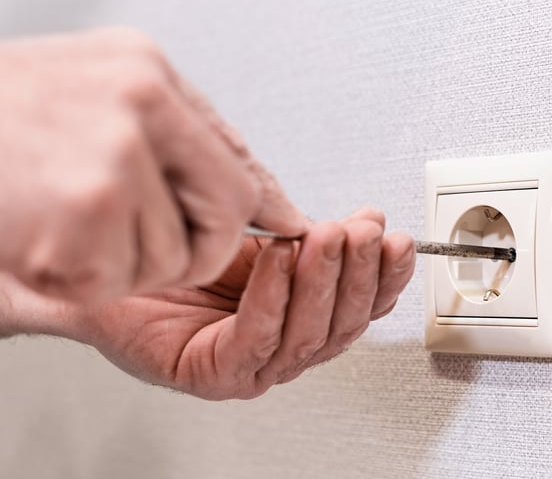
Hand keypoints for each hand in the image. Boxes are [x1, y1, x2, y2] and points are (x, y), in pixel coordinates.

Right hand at [0, 28, 305, 299]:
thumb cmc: (4, 115)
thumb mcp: (103, 96)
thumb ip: (190, 140)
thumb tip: (271, 200)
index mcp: (149, 76)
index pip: (238, 162)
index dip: (253, 209)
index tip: (277, 231)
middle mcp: (141, 107)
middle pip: (226, 213)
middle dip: (198, 247)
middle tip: (144, 241)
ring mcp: (113, 158)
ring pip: (173, 257)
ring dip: (127, 263)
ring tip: (70, 224)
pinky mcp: (82, 212)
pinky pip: (118, 279)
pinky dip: (83, 278)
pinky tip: (44, 239)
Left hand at [68, 208, 414, 399]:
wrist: (111, 271)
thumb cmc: (185, 256)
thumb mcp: (264, 234)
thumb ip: (311, 233)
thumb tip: (367, 221)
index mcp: (301, 317)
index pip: (361, 308)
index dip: (386, 277)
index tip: (397, 241)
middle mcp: (281, 347)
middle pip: (342, 326)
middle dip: (360, 276)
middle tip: (366, 234)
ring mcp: (250, 367)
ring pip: (307, 336)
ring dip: (324, 282)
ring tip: (327, 238)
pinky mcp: (214, 374)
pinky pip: (256, 337)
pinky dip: (274, 295)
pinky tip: (279, 257)